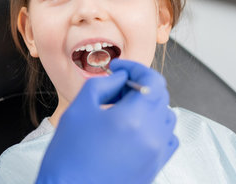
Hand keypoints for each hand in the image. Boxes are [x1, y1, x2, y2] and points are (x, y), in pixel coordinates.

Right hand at [36, 59, 177, 183]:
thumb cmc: (69, 157)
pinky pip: (166, 139)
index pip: (152, 80)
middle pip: (159, 96)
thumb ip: (103, 84)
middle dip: (138, 85)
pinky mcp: (154, 168)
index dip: (135, 68)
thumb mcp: (79, 108)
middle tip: (114, 88)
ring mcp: (156, 154)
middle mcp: (152, 136)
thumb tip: (120, 78)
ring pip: (164, 116)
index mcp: (134, 118)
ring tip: (121, 109)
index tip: (118, 68)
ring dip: (147, 105)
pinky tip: (132, 129)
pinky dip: (154, 127)